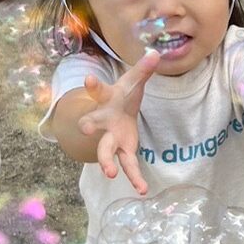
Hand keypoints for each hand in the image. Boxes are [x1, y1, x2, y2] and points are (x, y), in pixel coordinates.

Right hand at [76, 50, 159, 194]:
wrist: (116, 113)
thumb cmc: (123, 96)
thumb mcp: (133, 81)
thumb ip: (143, 70)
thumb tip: (157, 53)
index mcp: (106, 100)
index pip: (98, 91)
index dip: (92, 85)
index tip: (88, 79)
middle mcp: (103, 121)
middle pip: (93, 125)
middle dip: (89, 127)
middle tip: (85, 129)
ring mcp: (111, 138)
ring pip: (105, 151)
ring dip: (107, 162)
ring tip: (111, 173)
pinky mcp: (123, 151)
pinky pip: (128, 166)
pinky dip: (135, 178)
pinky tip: (142, 190)